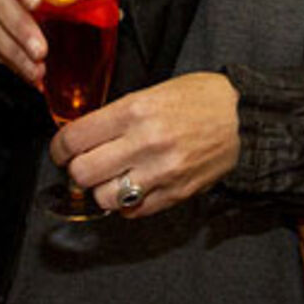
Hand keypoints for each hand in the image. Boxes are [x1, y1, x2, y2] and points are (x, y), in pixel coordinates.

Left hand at [51, 72, 239, 217]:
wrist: (244, 118)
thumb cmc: (199, 98)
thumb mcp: (152, 92)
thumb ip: (117, 115)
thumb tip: (84, 136)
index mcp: (135, 111)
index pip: (74, 139)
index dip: (59, 148)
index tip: (61, 150)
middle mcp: (145, 143)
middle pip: (82, 173)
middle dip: (76, 170)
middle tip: (82, 164)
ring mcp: (161, 173)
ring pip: (104, 198)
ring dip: (100, 190)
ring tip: (109, 178)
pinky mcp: (175, 194)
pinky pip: (133, 211)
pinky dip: (126, 203)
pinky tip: (132, 186)